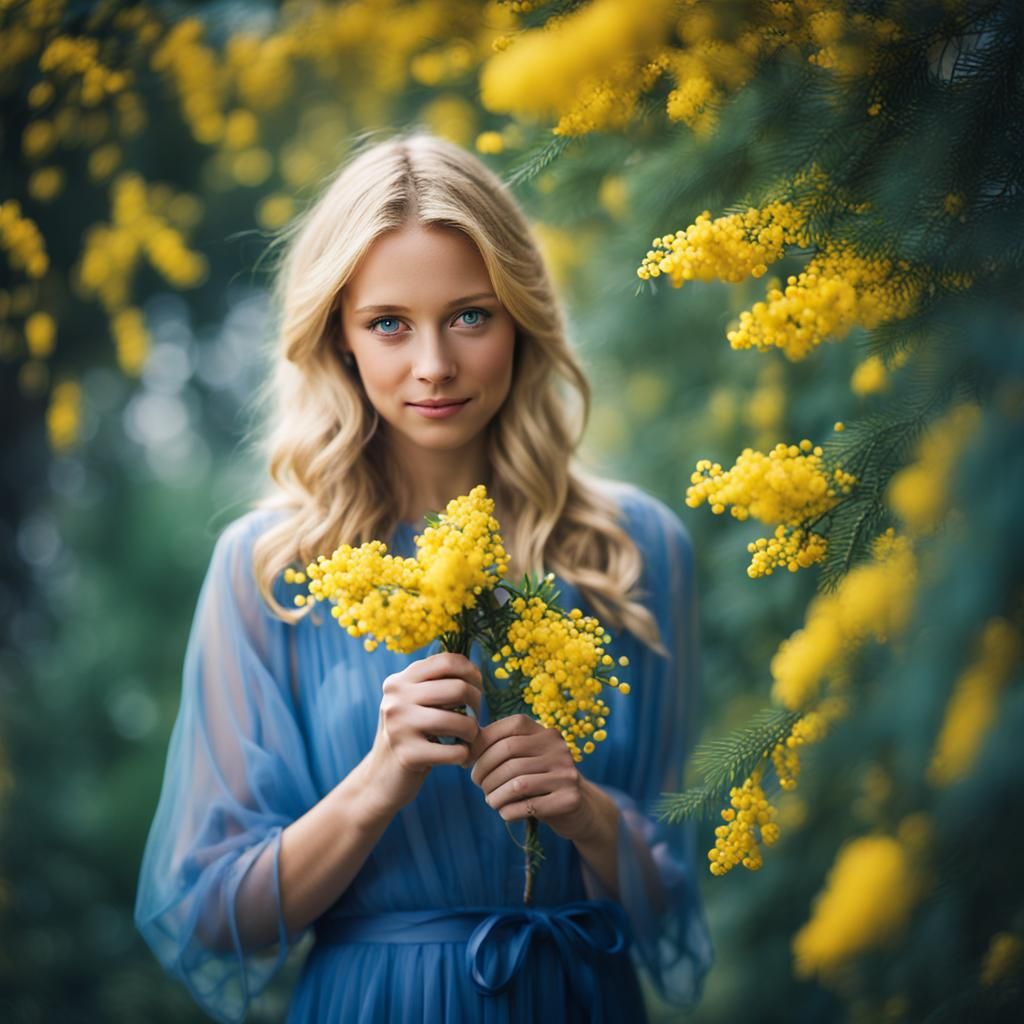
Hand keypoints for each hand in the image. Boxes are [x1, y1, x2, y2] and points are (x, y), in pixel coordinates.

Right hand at [368, 652, 482, 813]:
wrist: (382, 776)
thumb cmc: (411, 732)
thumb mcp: (414, 700)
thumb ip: (435, 682)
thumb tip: (474, 669)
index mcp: (399, 680)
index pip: (447, 661)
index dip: (471, 672)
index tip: (476, 686)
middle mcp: (396, 699)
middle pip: (458, 689)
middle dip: (477, 703)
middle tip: (475, 715)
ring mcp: (399, 727)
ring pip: (460, 722)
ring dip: (473, 732)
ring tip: (469, 738)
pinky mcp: (408, 755)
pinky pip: (455, 752)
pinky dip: (464, 755)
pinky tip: (459, 756)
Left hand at [468, 714, 591, 841]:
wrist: (579, 807)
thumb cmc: (540, 779)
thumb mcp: (525, 758)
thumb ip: (500, 747)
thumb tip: (464, 749)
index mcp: (545, 732)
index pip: (506, 729)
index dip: (481, 745)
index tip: (468, 762)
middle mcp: (558, 748)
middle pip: (507, 754)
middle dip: (484, 772)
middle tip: (479, 785)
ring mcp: (566, 773)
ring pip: (516, 783)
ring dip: (494, 795)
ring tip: (491, 800)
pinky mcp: (569, 799)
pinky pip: (527, 806)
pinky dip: (508, 811)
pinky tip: (505, 812)